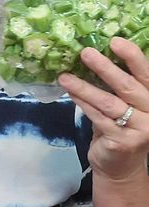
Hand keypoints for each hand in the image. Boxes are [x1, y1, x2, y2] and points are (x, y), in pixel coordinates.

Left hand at [58, 36, 148, 180]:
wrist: (120, 166)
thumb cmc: (120, 127)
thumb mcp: (124, 104)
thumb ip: (116, 85)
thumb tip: (92, 56)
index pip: (146, 74)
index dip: (132, 57)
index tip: (115, 41)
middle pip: (127, 86)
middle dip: (105, 67)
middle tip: (85, 53)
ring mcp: (140, 129)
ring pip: (109, 103)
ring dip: (84, 87)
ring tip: (64, 76)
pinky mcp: (123, 141)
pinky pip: (98, 117)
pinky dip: (82, 104)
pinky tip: (70, 93)